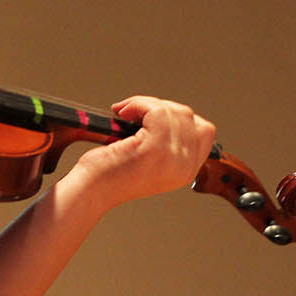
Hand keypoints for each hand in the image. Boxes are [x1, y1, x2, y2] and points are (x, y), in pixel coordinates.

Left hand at [69, 96, 214, 209]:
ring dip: (146, 103)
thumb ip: (167, 143)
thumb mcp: (148, 160)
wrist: (90, 191)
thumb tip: (167, 110)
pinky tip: (122, 112)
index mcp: (185, 171)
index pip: (204, 132)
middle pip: (189, 117)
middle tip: (135, 112)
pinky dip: (138, 104)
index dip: (180, 117)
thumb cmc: (109, 174)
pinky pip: (157, 111)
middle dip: (161, 106)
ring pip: (173, 111)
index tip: (154, 117)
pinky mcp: (154, 149)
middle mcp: (184, 167)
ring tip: (125, 112)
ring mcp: (172, 158)